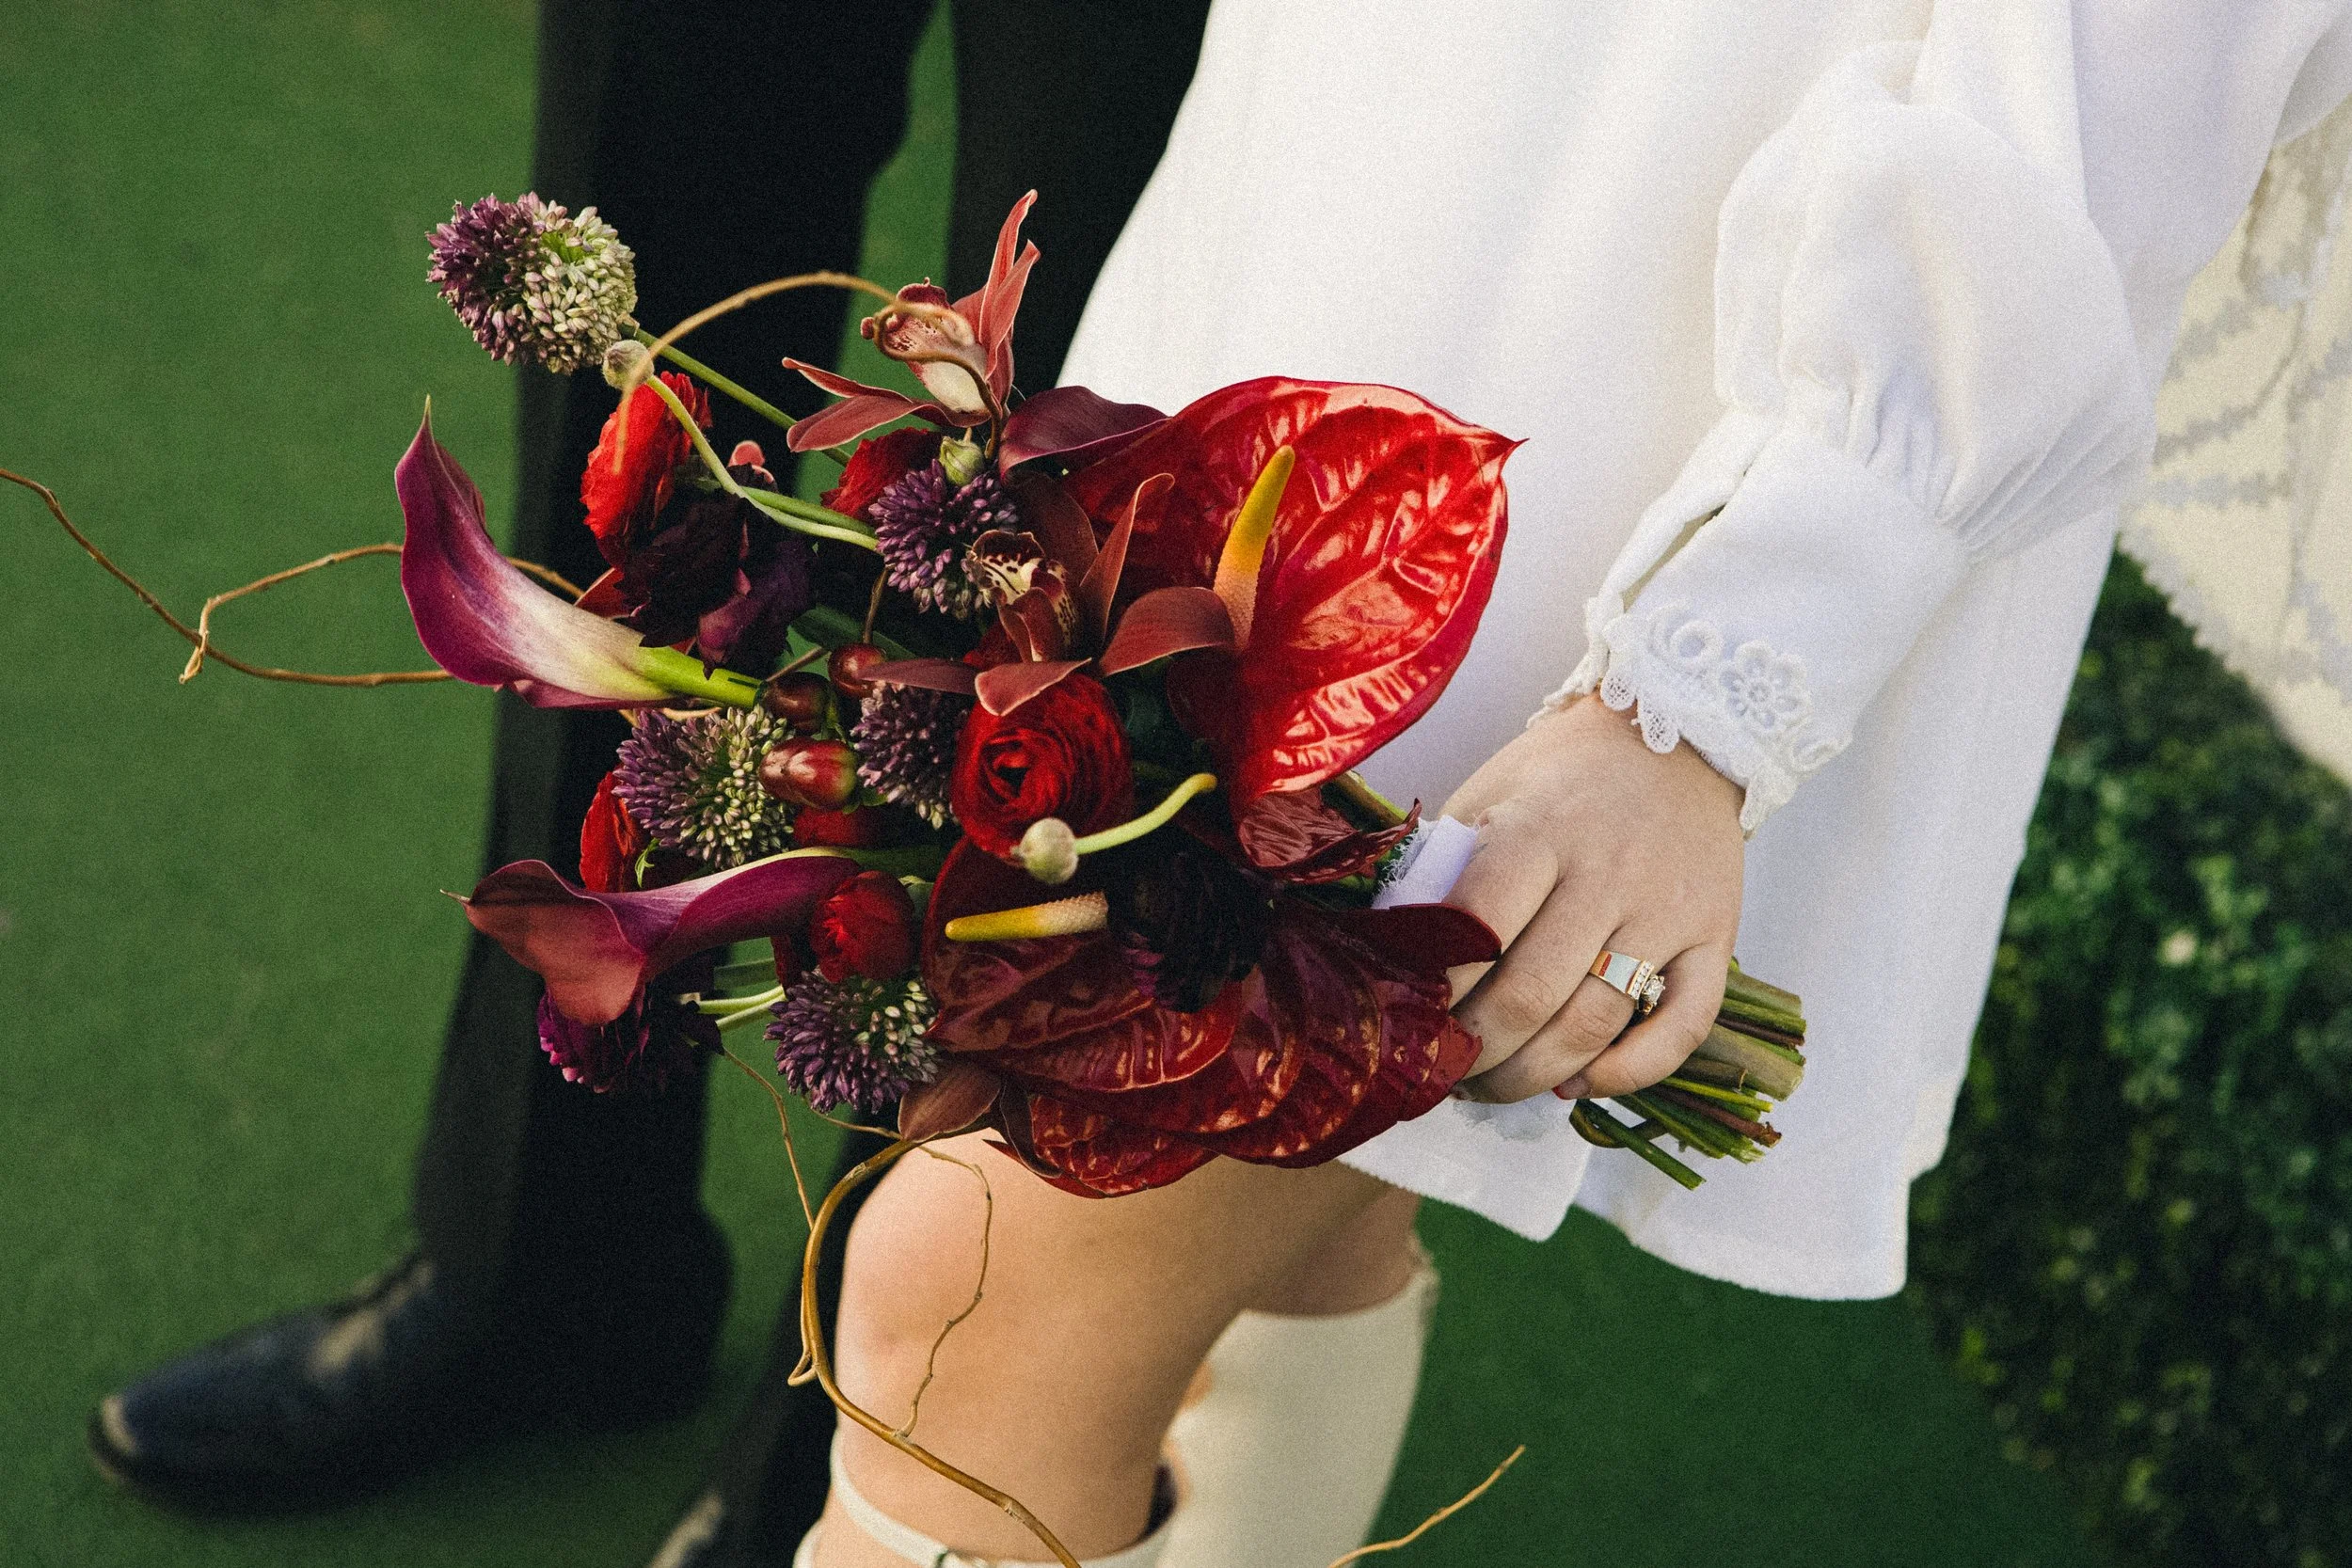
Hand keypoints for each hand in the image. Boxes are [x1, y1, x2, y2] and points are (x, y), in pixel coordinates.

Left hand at [1439, 695, 1744, 1102]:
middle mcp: (1607, 872)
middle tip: (1447, 1068)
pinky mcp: (1715, 938)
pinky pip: (1681, 1029)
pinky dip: (1629, 1073)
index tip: (1411, 1017)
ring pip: (1595, 1024)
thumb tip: (1390, 949)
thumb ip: (1446, 866)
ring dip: (1533, 1075)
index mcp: (1539, 829)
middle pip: (1531, 994)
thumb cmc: (1565, 774)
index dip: (1435, 990)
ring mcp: (1666, 911)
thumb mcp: (1491, 792)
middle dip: (1476, 1051)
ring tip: (1493, 1085)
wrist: (1681, 737)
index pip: (1475, 929)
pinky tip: (1580, 1084)